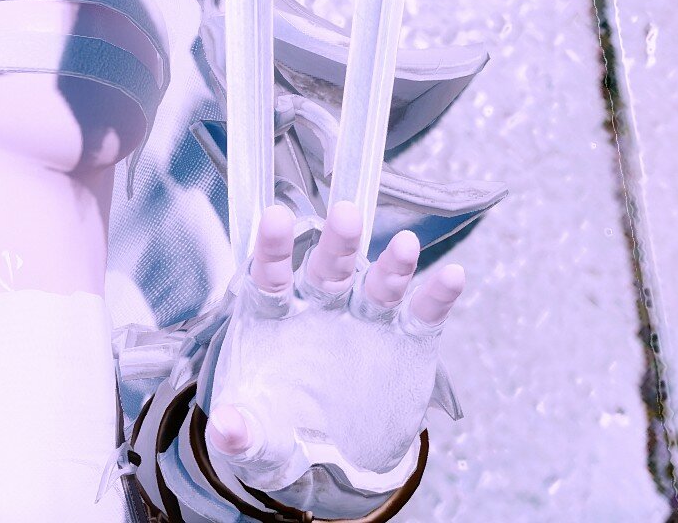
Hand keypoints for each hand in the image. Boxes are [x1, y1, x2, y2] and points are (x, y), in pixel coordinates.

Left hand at [203, 202, 465, 507]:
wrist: (329, 461)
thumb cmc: (279, 435)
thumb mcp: (256, 440)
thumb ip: (241, 432)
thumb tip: (223, 429)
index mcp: (274, 320)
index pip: (271, 278)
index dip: (274, 249)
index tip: (276, 218)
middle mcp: (320, 310)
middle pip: (328, 271)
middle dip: (337, 244)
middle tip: (346, 214)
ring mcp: (365, 323)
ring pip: (377, 286)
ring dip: (392, 266)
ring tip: (407, 244)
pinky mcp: (406, 343)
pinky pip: (423, 315)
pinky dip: (437, 296)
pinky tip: (453, 276)